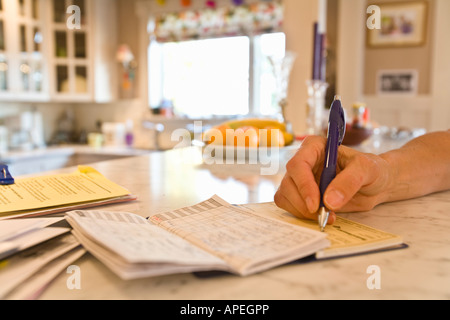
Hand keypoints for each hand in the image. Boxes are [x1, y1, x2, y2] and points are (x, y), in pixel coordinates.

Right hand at [274, 136, 390, 223]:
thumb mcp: (367, 170)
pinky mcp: (300, 195)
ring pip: (285, 196)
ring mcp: (300, 179)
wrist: (375, 185)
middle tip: (323, 214)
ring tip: (327, 215)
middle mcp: (303, 162)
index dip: (303, 185)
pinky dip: (302, 215)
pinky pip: (289, 206)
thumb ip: (349, 181)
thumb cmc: (372, 170)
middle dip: (303, 203)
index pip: (298, 164)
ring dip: (302, 211)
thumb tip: (328, 201)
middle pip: (288, 183)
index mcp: (315, 147)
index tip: (316, 204)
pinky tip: (322, 215)